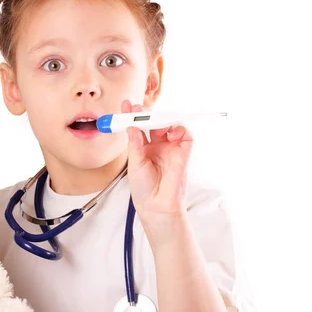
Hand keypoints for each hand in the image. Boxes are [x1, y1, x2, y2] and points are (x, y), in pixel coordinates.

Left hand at [123, 100, 192, 231]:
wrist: (156, 206)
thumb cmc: (143, 189)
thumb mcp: (134, 163)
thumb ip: (135, 144)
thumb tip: (131, 126)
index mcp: (143, 147)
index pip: (138, 126)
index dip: (132, 115)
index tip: (126, 105)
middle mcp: (157, 145)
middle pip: (154, 122)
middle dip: (146, 113)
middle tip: (137, 108)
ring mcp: (170, 148)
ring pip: (169, 125)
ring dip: (161, 119)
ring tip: (152, 122)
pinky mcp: (183, 153)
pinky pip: (185, 135)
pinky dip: (179, 129)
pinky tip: (170, 133)